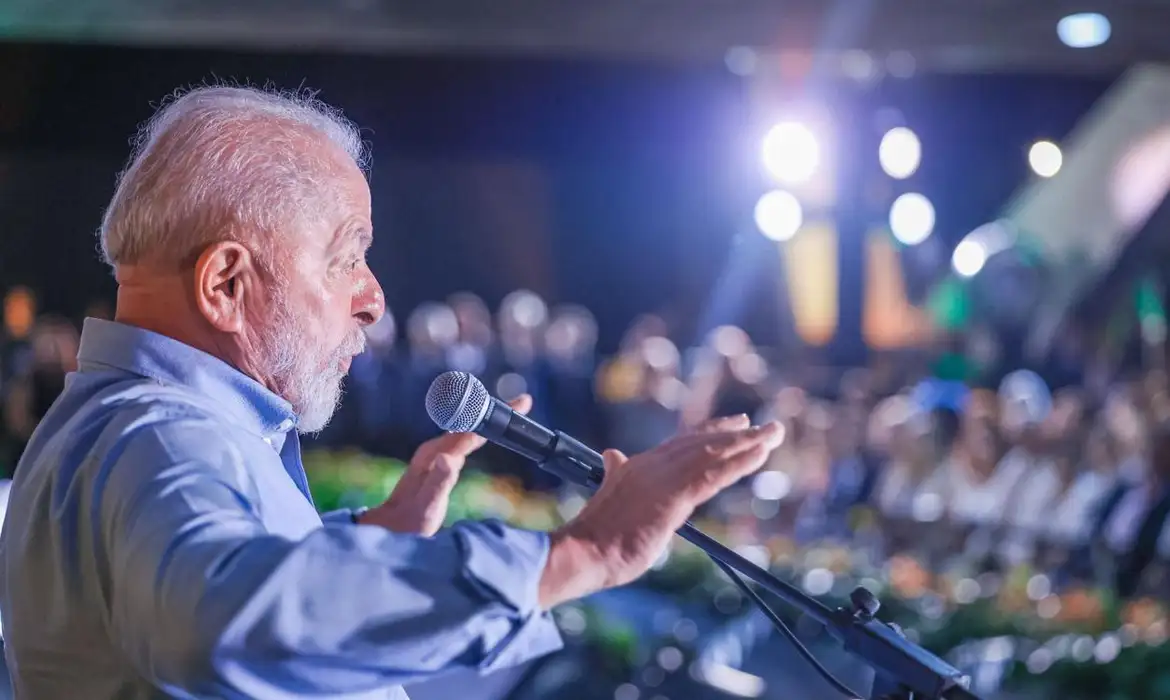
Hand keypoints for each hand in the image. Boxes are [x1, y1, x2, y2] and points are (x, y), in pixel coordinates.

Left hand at [358, 394, 532, 535]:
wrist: (389, 527)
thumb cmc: (409, 522)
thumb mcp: (426, 506)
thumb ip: (438, 482)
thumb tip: (449, 457)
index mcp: (435, 454)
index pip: (469, 430)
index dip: (493, 417)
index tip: (517, 406)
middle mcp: (435, 450)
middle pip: (470, 424)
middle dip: (496, 411)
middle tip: (523, 403)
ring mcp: (436, 454)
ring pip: (466, 429)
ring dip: (488, 419)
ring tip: (512, 411)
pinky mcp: (438, 461)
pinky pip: (463, 440)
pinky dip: (479, 432)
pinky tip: (486, 432)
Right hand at [539, 415, 782, 607]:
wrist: (582, 551)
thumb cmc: (594, 537)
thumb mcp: (609, 497)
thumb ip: (617, 474)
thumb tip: (613, 456)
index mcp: (638, 466)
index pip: (681, 443)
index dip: (710, 431)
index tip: (735, 423)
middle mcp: (652, 465)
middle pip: (702, 442)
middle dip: (737, 433)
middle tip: (767, 427)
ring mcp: (663, 478)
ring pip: (713, 453)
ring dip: (747, 443)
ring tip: (773, 433)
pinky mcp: (673, 497)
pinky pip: (713, 475)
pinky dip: (738, 462)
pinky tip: (759, 454)